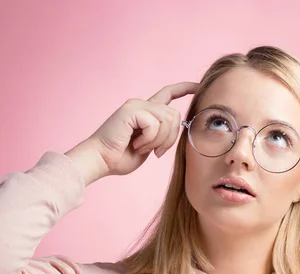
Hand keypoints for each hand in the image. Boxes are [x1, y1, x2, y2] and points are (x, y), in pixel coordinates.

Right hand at [65, 81, 198, 184]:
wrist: (100, 160)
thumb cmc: (120, 157)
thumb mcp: (149, 147)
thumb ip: (162, 135)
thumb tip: (179, 127)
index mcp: (146, 112)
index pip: (168, 94)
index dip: (184, 89)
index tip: (198, 87)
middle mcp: (142, 104)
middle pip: (175, 115)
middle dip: (170, 138)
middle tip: (156, 152)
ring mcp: (136, 105)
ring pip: (168, 119)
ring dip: (158, 141)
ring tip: (142, 147)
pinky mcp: (132, 110)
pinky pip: (154, 124)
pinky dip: (148, 140)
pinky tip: (135, 144)